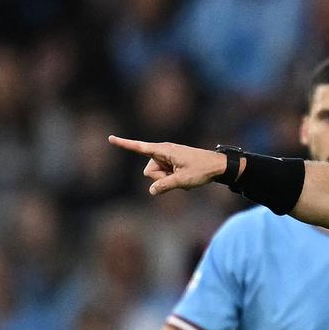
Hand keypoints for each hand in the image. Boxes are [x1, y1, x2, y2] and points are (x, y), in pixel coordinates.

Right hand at [108, 135, 226, 195]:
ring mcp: (167, 158)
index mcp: (163, 150)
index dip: (124, 144)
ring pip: (157, 175)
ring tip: (184, 177)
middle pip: (149, 171)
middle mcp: (163, 152)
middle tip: (178, 177)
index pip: (139, 147)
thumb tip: (151, 191)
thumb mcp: (182, 180)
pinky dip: (173, 179)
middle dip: (160, 178)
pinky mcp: (172, 163)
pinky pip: (165, 175)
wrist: (218, 166)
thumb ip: (164, 186)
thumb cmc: (202, 170)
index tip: (110, 138)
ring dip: (168, 180)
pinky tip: (186, 178)